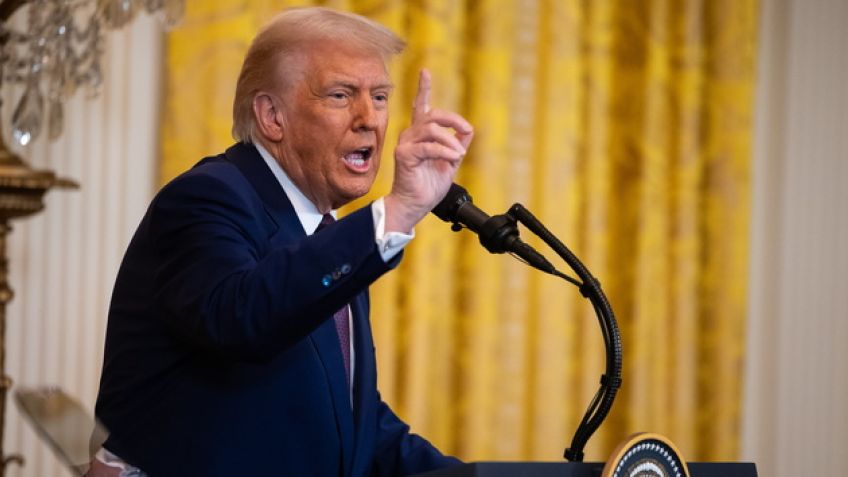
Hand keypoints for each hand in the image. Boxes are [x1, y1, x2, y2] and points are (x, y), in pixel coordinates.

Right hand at [385, 69, 473, 233]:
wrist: (415, 205)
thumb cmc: (428, 186)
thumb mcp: (450, 162)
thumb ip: (457, 145)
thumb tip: (468, 130)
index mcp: (420, 135)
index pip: (421, 107)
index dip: (423, 88)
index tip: (425, 71)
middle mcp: (410, 135)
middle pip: (433, 115)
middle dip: (454, 120)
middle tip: (466, 131)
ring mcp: (405, 144)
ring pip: (432, 129)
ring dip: (451, 141)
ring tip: (458, 155)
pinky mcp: (404, 155)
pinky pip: (429, 147)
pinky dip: (444, 152)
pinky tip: (453, 159)